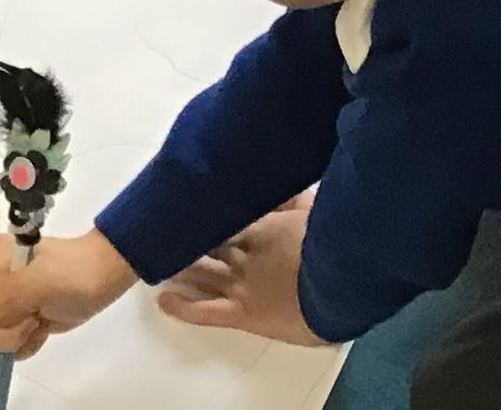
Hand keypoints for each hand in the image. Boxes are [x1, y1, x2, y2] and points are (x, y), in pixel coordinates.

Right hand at [0, 231, 137, 358]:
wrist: (101, 277)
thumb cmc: (73, 276)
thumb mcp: (41, 281)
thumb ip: (5, 295)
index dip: (4, 319)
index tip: (30, 308)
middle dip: (13, 329)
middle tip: (37, 311)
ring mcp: (2, 297)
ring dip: (22, 336)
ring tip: (41, 314)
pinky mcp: (16, 315)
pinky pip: (9, 345)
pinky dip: (27, 342)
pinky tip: (42, 324)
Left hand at [158, 198, 323, 348]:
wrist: (340, 290)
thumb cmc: (334, 251)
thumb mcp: (315, 215)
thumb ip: (296, 199)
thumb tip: (283, 185)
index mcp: (265, 228)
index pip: (230, 217)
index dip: (212, 213)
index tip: (193, 203)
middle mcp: (247, 256)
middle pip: (211, 243)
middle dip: (192, 238)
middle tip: (169, 228)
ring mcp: (241, 285)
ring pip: (204, 274)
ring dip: (183, 267)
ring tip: (159, 258)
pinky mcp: (241, 314)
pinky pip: (205, 312)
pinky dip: (183, 307)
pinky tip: (163, 299)